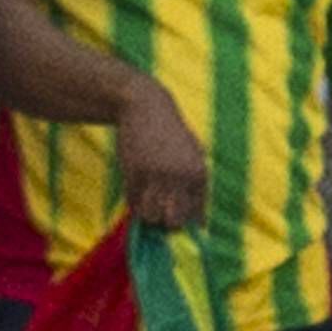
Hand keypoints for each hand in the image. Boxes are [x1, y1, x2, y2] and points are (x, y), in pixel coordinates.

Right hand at [116, 82, 209, 233]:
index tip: (174, 218)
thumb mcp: (193, 155)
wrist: (145, 105)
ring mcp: (156, 174)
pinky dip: (133, 201)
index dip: (184, 223)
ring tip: (146, 201)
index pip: (195, 217)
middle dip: (165, 223)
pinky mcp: (134, 170)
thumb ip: (196, 186)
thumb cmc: (171, 133)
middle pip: (174, 221)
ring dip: (147, 214)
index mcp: (199, 174)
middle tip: (159, 211)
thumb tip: (198, 224)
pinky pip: (132, 202)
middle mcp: (180, 176)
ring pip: (151, 216)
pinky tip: (135, 187)